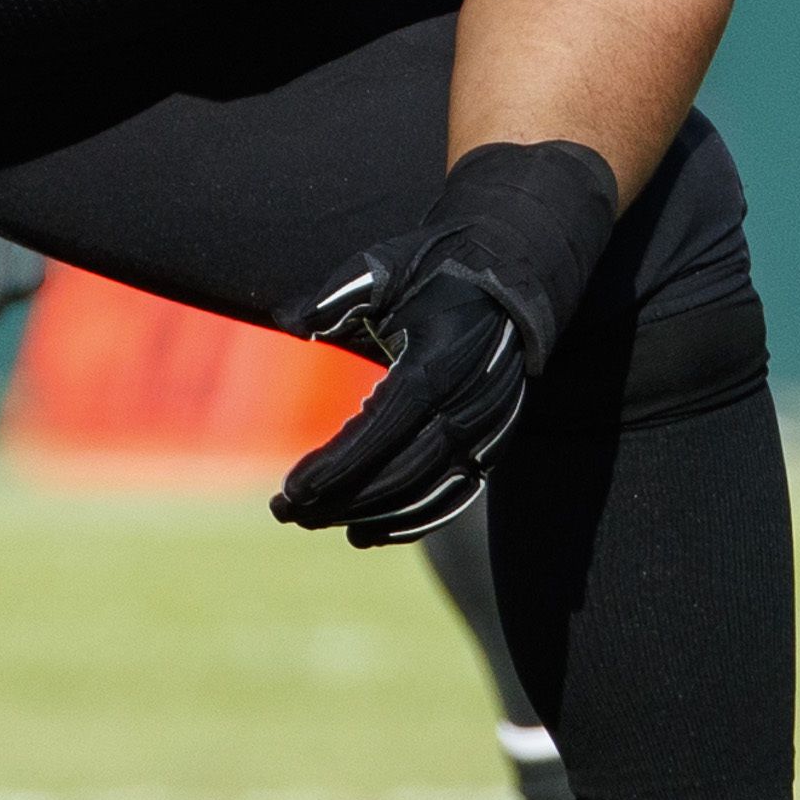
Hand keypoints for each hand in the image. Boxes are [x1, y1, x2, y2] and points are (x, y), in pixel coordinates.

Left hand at [276, 243, 531, 544]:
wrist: (514, 278)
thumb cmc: (440, 270)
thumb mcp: (387, 266)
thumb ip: (340, 294)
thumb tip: (290, 320)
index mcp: (439, 362)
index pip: (381, 430)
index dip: (336, 466)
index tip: (290, 491)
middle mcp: (468, 405)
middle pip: (399, 471)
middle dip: (339, 499)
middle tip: (285, 511)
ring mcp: (486, 431)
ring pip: (424, 492)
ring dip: (368, 515)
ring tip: (313, 521)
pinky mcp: (492, 445)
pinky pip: (451, 496)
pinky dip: (410, 522)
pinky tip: (365, 532)